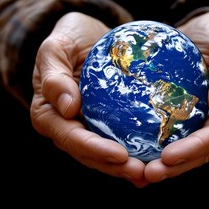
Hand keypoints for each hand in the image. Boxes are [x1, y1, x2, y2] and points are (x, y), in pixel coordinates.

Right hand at [30, 12, 148, 187]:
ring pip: (106, 154)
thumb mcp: (55, 47)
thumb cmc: (68, 38)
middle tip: (143, 172)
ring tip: (154, 171)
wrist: (89, 36)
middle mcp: (66, 126)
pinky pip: (121, 140)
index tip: (120, 155)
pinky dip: (138, 152)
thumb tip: (66, 109)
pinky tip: (160, 160)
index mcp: (48, 114)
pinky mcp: (106, 123)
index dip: (95, 150)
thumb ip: (53, 76)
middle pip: (90, 154)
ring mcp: (87, 127)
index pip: (70, 138)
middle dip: (116, 167)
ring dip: (128, 166)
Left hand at [143, 11, 208, 181]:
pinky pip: (172, 139)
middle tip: (148, 174)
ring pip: (186, 153)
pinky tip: (134, 157)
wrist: (202, 35)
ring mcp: (204, 125)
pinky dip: (155, 149)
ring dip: (164, 166)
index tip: (168, 156)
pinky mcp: (186, 122)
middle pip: (200, 153)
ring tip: (139, 174)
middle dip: (175, 167)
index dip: (193, 149)